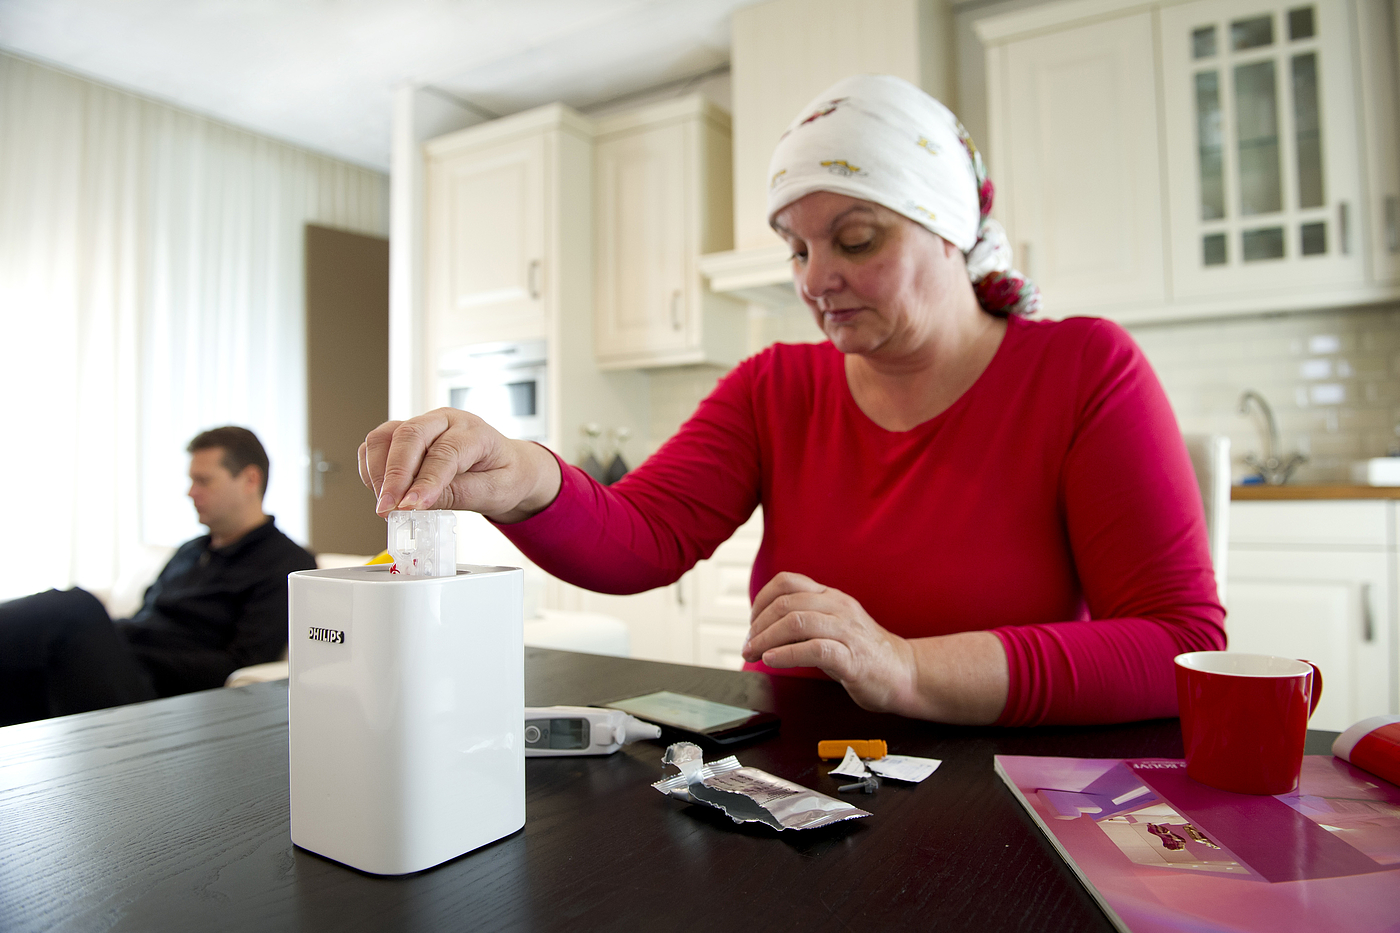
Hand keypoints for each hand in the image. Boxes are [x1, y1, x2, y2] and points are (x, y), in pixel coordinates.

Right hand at [358, 408, 561, 521]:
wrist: (508, 467)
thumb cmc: (505, 476)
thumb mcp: (496, 491)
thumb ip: (460, 494)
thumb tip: (420, 502)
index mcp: (475, 432)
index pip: (445, 452)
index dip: (424, 481)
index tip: (409, 506)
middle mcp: (446, 421)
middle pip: (410, 435)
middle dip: (394, 475)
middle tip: (388, 508)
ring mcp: (423, 425)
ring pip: (386, 436)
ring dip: (379, 471)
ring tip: (385, 504)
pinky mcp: (405, 435)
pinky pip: (378, 443)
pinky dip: (372, 467)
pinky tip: (381, 491)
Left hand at [743, 572, 916, 713]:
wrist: (905, 673)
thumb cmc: (863, 653)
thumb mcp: (833, 625)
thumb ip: (805, 619)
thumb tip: (763, 627)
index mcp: (831, 597)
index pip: (787, 581)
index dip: (761, 599)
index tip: (752, 623)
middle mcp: (838, 608)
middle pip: (786, 603)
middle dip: (758, 624)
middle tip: (747, 645)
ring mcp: (847, 631)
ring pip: (797, 622)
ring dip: (767, 638)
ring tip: (754, 653)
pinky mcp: (853, 658)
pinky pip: (815, 649)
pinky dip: (787, 654)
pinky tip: (773, 660)